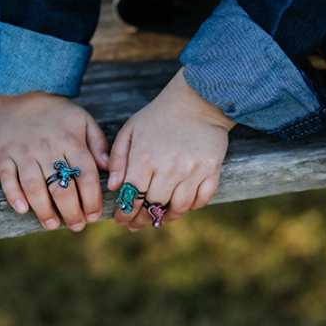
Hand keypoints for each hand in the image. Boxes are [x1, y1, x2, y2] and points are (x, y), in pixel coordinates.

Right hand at [0, 92, 108, 231]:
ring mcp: (24, 151)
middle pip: (61, 187)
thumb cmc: (59, 113)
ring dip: (44, 210)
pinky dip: (15, 196)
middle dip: (71, 212)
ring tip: (52, 224)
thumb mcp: (84, 121)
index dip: (91, 200)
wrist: (23, 93)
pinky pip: (8, 179)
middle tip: (76, 225)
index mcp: (71, 141)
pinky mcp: (4, 154)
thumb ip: (98, 145)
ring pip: (34, 187)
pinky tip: (24, 210)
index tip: (93, 215)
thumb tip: (109, 170)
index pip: (85, 176)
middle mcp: (48, 147)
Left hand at [108, 68, 235, 229]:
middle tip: (136, 225)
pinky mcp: (211, 169)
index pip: (132, 196)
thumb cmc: (157, 117)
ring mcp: (192, 170)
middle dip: (142, 220)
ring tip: (157, 219)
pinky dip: (191, 207)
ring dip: (166, 217)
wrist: (195, 101)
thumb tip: (114, 187)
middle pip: (153, 206)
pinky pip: (202, 199)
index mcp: (145, 158)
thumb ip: (118, 159)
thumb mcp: (130, 131)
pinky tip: (180, 206)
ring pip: (179, 208)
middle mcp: (169, 167)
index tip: (122, 220)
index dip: (125, 213)